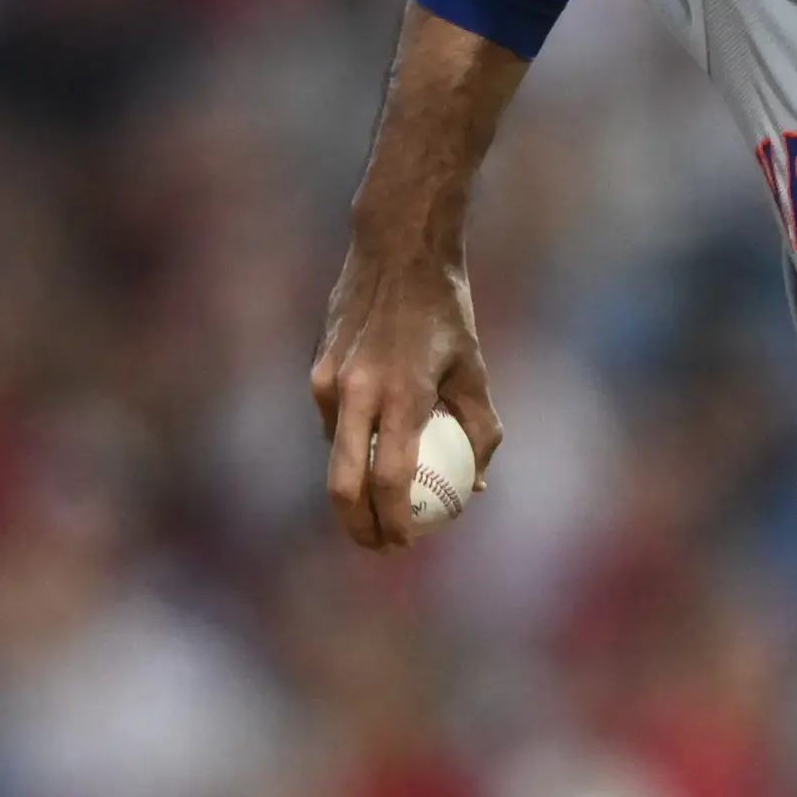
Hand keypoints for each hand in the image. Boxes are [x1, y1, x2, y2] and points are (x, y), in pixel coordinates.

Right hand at [309, 243, 503, 549]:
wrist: (395, 251)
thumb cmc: (446, 312)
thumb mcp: (474, 370)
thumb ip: (480, 430)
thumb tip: (474, 485)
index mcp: (401, 395)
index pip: (389, 480)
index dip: (395, 521)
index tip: (406, 544)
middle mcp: (357, 392)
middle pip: (343, 485)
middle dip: (358, 527)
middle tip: (380, 546)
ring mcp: (329, 382)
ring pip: (336, 455)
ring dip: (357, 486)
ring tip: (384, 504)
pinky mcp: (315, 371)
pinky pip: (334, 424)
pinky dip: (354, 443)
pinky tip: (376, 443)